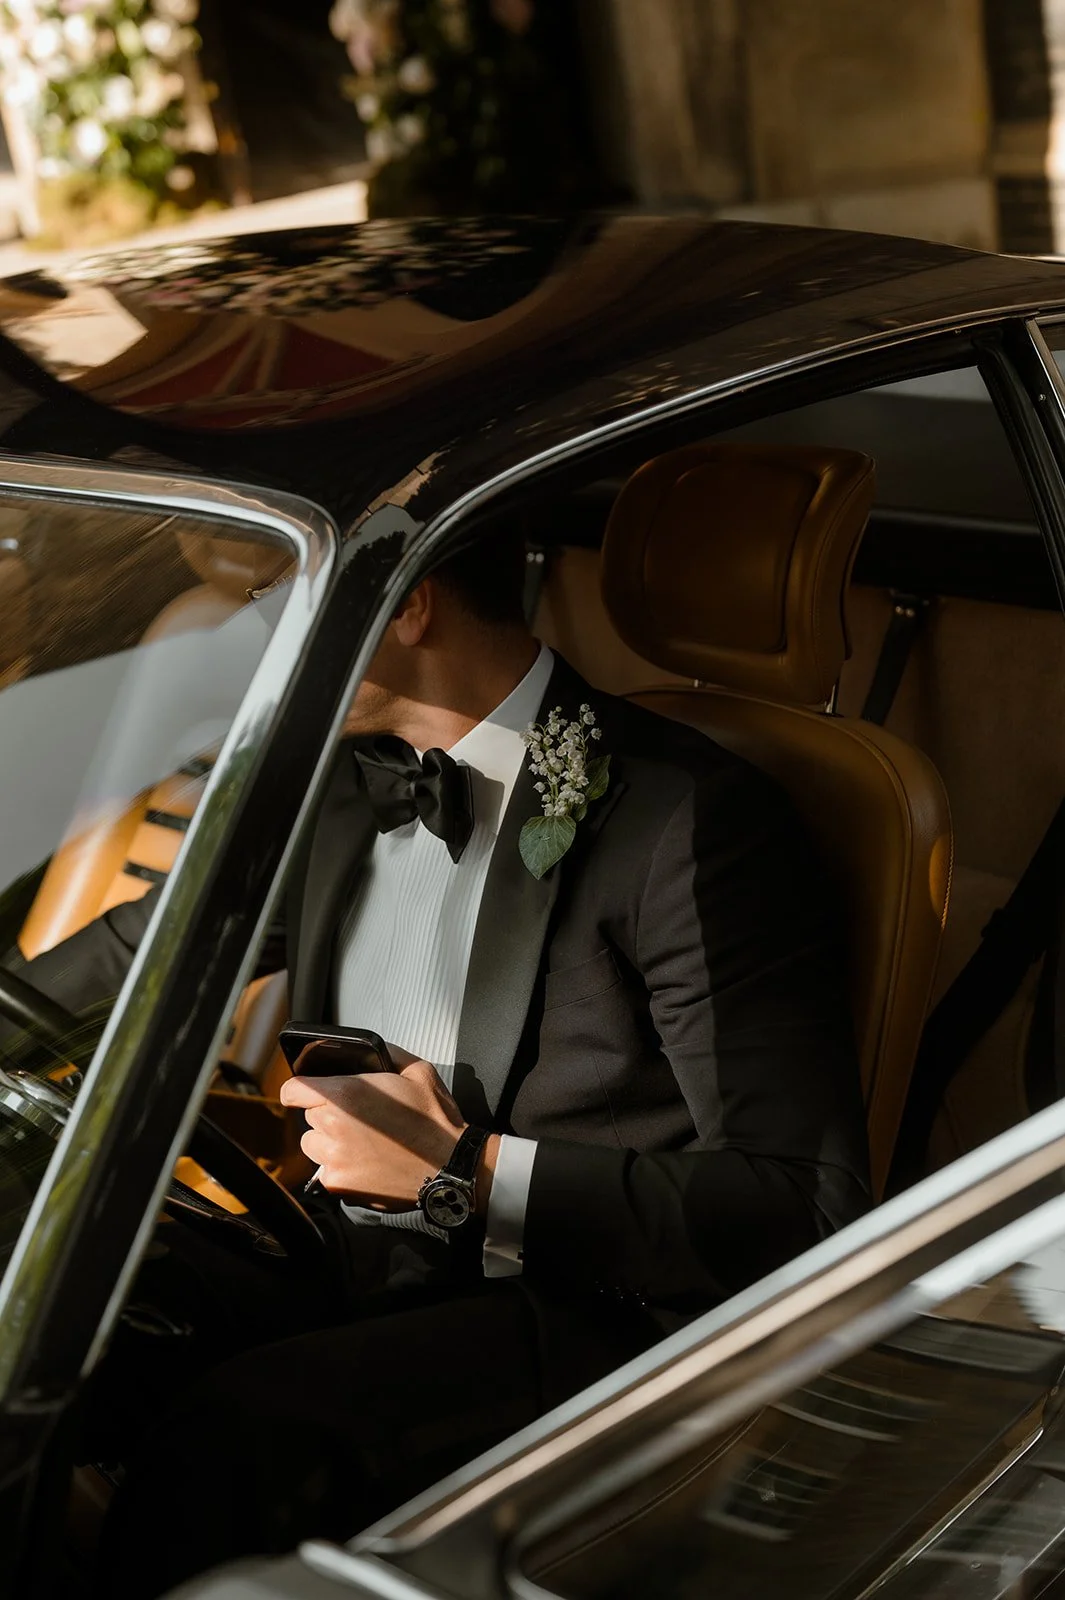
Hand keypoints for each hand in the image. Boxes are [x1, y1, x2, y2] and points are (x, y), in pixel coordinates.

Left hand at [279, 1059, 497, 1211]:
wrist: (451, 1168)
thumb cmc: (436, 1120)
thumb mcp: (418, 1071)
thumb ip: (388, 1054)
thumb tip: (374, 1050)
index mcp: (344, 1095)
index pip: (293, 1090)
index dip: (300, 1089)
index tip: (307, 1093)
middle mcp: (332, 1128)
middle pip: (308, 1117)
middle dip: (327, 1114)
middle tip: (359, 1118)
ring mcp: (334, 1160)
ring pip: (313, 1145)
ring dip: (329, 1142)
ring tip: (362, 1142)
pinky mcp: (339, 1185)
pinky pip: (327, 1172)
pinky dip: (341, 1167)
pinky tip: (367, 1162)